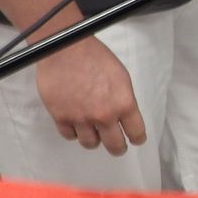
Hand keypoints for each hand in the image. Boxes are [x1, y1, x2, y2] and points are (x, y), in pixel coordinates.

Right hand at [35, 38, 145, 155]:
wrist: (66, 49)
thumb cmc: (95, 57)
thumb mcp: (121, 76)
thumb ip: (124, 99)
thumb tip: (124, 114)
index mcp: (123, 104)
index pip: (136, 132)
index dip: (137, 138)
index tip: (136, 139)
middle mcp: (104, 115)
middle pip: (115, 146)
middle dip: (118, 147)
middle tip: (117, 145)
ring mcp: (81, 118)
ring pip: (90, 144)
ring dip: (94, 139)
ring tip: (94, 132)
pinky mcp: (61, 117)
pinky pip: (69, 136)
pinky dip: (73, 132)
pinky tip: (76, 125)